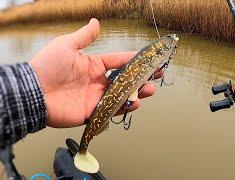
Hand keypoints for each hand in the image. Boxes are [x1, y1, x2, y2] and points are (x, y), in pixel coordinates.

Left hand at [30, 18, 158, 127]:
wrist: (33, 92)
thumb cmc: (48, 66)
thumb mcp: (67, 45)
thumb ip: (84, 36)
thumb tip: (95, 21)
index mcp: (94, 66)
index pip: (119, 61)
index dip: (135, 60)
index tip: (150, 58)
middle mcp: (98, 82)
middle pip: (125, 80)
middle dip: (142, 79)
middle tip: (156, 76)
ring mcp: (97, 98)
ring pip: (123, 96)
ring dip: (138, 93)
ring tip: (149, 90)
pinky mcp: (93, 112)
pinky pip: (113, 110)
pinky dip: (125, 107)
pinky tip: (134, 102)